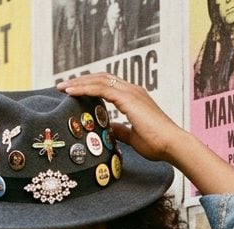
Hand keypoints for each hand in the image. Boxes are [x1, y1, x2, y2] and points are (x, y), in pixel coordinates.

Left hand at [57, 74, 182, 163]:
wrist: (171, 145)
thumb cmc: (157, 145)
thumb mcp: (132, 137)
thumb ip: (120, 130)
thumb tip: (108, 129)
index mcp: (133, 97)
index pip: (107, 85)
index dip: (90, 86)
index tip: (73, 92)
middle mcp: (132, 90)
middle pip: (101, 78)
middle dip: (81, 81)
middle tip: (63, 86)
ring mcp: (131, 92)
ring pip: (99, 80)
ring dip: (79, 83)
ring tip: (62, 87)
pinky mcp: (128, 99)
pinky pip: (101, 88)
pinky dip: (84, 89)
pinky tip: (71, 93)